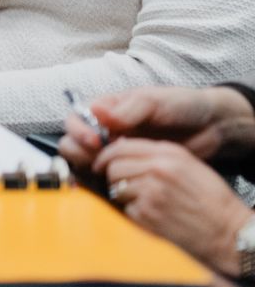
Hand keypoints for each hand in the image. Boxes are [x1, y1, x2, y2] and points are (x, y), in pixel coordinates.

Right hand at [61, 86, 254, 171]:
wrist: (212, 127)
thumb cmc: (183, 106)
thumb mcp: (156, 101)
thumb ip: (128, 109)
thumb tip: (96, 111)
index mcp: (107, 109)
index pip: (76, 119)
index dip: (78, 131)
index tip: (94, 141)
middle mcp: (105, 130)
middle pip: (73, 142)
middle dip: (79, 152)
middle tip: (99, 161)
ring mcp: (116, 151)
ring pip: (86, 162)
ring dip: (89, 169)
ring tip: (108, 174)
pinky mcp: (130, 170)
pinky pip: (109, 178)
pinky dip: (106, 183)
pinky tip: (118, 185)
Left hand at [95, 138, 250, 276]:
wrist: (229, 232)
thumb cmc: (211, 200)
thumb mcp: (189, 165)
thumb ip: (158, 154)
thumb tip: (122, 148)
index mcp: (168, 154)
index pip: (121, 147)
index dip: (107, 155)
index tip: (101, 163)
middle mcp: (157, 170)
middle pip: (114, 167)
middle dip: (113, 177)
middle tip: (123, 185)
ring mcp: (151, 192)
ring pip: (117, 188)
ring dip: (124, 195)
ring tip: (144, 201)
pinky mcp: (148, 214)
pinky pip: (127, 209)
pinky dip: (135, 213)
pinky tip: (153, 215)